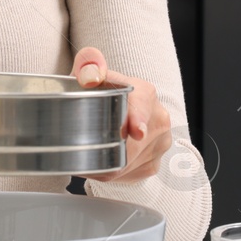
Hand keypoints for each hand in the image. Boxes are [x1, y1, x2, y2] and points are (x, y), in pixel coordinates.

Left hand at [70, 47, 171, 183]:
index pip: (144, 106)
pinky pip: (128, 175)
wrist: (113, 108)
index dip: (138, 118)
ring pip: (128, 163)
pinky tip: (100, 160)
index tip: (136, 131)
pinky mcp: (153, 164)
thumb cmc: (100, 90)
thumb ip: (89, 64)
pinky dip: (109, 172)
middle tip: (81, 146)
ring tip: (88, 150)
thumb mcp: (90, 71)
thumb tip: (91, 76)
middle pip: (133, 143)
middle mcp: (158, 119)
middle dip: (106, 148)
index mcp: (145, 93)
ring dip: (105, 162)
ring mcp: (159, 143)